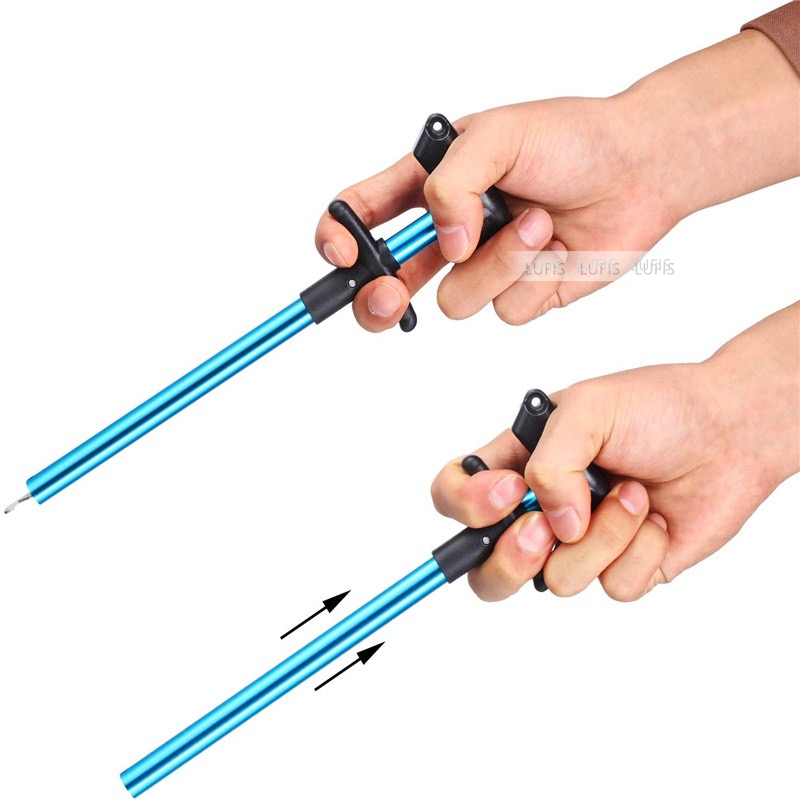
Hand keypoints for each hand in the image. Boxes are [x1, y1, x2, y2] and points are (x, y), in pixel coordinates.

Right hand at [315, 31, 798, 330]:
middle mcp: (450, 230)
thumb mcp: (500, 136)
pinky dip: (533, 280)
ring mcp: (482, 266)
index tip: (340, 253)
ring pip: (454, 300)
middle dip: (380, 295)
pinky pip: (505, 310)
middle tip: (389, 293)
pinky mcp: (519, 293)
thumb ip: (452, 183)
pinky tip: (559, 248)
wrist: (642, 170)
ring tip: (539, 225)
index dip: (337, 237)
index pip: (362, 213)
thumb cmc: (574, 139)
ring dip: (497, 265)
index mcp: (430, 183)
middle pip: (386, 282)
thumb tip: (443, 243)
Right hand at [430, 303, 798, 600]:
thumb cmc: (658, 407)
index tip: (507, 493)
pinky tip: (656, 518)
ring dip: (603, 536)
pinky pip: (612, 587)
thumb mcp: (589, 409)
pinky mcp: (620, 568)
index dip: (464, 506)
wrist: (731, 432)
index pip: (454, 495)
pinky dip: (639, 551)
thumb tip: (554, 524)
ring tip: (632, 494)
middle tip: (547, 528)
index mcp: (516, 462)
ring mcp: (578, 544)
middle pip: (486, 568)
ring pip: (557, 580)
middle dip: (512, 558)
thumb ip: (551, 463)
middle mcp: (540, 509)